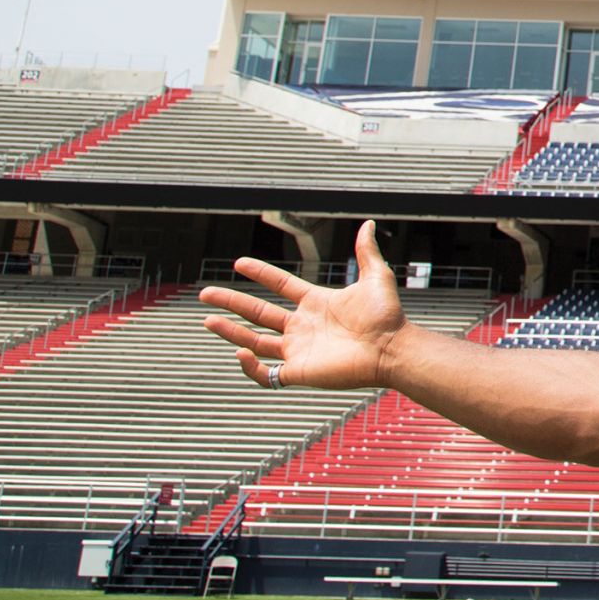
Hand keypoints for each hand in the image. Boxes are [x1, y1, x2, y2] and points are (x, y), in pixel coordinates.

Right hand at [200, 220, 408, 390]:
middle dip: (231, 303)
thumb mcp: (375, 278)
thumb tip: (367, 224)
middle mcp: (304, 326)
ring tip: (206, 320)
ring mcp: (300, 350)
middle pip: (258, 313)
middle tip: (205, 294)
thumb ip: (366, 252)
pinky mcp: (300, 372)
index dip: (260, 274)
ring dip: (230, 331)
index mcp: (316, 303)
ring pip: (255, 341)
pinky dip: (250, 367)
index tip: (239, 263)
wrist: (393, 348)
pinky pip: (267, 375)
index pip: (280, 286)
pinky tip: (240, 351)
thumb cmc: (388, 317)